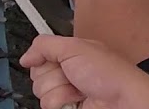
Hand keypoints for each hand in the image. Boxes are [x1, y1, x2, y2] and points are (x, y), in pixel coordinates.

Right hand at [20, 36, 148, 108]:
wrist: (121, 100)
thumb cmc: (109, 73)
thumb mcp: (75, 47)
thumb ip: (46, 45)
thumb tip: (27, 55)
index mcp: (70, 54)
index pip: (41, 56)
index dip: (43, 59)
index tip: (55, 60)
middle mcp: (68, 73)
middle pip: (38, 76)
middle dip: (54, 76)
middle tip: (73, 74)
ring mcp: (67, 92)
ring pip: (42, 93)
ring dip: (60, 90)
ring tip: (79, 88)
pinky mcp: (67, 107)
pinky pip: (49, 107)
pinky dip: (62, 103)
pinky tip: (78, 100)